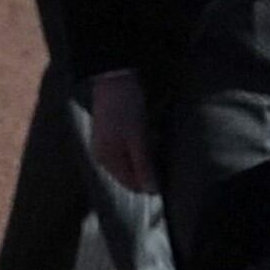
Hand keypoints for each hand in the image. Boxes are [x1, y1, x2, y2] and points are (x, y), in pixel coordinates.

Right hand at [86, 69, 157, 196]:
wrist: (113, 78)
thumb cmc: (126, 108)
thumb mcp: (138, 138)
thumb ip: (143, 166)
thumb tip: (152, 192)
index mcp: (108, 161)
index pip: (133, 185)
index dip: (152, 180)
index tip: (166, 165)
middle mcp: (104, 157)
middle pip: (133, 174)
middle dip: (149, 164)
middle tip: (159, 145)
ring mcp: (107, 145)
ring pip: (133, 161)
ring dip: (147, 153)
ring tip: (154, 134)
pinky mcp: (112, 135)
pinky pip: (131, 149)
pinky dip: (142, 144)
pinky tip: (148, 130)